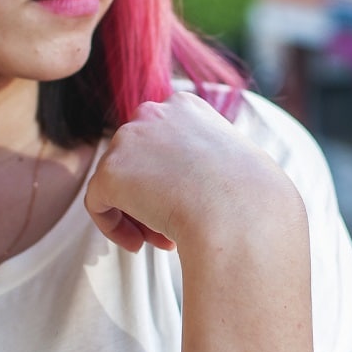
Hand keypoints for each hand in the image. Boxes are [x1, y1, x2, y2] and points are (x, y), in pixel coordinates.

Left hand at [85, 91, 315, 351]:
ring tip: (164, 240)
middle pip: (137, 160)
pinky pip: (98, 203)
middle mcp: (152, 113)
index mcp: (185, 106)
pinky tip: (139, 245)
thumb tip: (191, 181)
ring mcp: (128, 139)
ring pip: (118, 182)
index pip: (161, 141)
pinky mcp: (110, 172)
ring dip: (138, 213)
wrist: (243, 217)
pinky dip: (113, 226)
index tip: (190, 204)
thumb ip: (204, 158)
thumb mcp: (235, 162)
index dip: (172, 178)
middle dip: (153, 195)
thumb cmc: (253, 199)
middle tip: (172, 229)